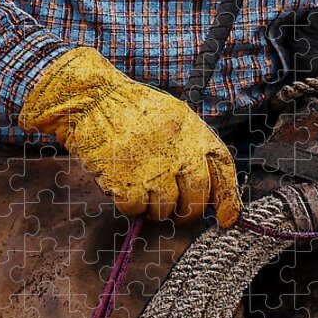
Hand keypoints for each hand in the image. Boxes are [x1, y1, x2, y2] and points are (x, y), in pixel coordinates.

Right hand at [18, 47, 240, 226]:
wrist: (90, 97)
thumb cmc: (131, 112)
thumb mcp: (173, 118)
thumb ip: (192, 149)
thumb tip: (209, 193)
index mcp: (193, 130)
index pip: (222, 170)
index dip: (227, 199)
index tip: (226, 220)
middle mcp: (178, 149)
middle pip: (196, 197)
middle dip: (187, 212)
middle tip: (175, 211)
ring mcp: (153, 166)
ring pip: (165, 208)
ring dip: (154, 208)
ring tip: (141, 189)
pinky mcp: (125, 179)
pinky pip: (136, 209)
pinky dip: (130, 205)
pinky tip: (122, 186)